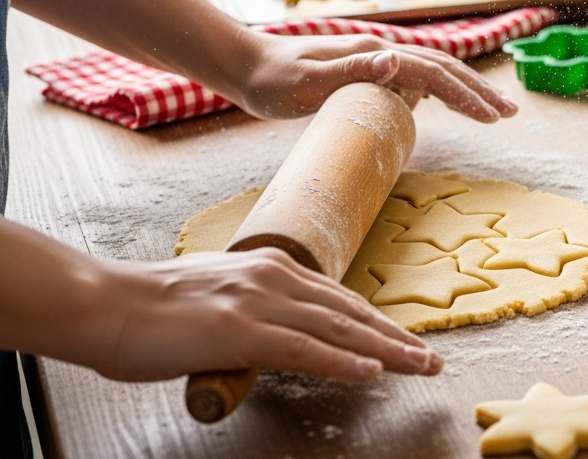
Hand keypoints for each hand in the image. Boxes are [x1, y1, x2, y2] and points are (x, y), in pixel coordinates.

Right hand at [89, 248, 441, 382]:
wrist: (103, 304)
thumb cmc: (151, 310)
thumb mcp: (217, 299)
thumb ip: (253, 310)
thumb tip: (275, 333)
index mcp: (269, 268)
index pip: (338, 300)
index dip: (377, 323)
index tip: (406, 340)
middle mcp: (273, 277)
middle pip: (350, 313)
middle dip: (396, 337)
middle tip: (431, 357)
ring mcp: (258, 301)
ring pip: (339, 329)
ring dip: (387, 350)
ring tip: (420, 365)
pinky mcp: (239, 329)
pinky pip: (304, 349)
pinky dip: (342, 361)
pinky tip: (371, 372)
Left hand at [233, 31, 516, 120]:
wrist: (245, 66)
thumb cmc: (272, 80)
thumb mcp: (305, 81)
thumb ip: (349, 71)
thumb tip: (396, 60)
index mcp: (373, 54)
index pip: (432, 72)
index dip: (465, 95)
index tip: (492, 118)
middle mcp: (381, 52)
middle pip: (443, 68)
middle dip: (479, 91)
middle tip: (510, 115)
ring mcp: (376, 60)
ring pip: (434, 71)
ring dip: (466, 90)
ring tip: (493, 112)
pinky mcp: (368, 71)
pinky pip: (415, 79)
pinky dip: (441, 91)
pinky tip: (448, 104)